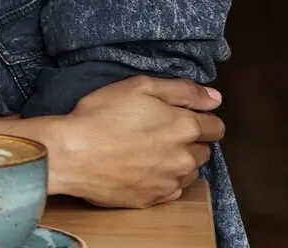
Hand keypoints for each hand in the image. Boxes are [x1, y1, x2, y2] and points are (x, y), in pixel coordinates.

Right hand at [50, 76, 224, 208]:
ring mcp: (169, 182)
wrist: (72, 153)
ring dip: (177, 161)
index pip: (215, 126)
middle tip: (157, 130)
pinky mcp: (153, 199)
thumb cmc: (101, 115)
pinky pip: (170, 189)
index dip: (200, 118)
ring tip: (147, 150)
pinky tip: (140, 167)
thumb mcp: (140, 86)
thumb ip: (182, 90)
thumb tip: (215, 98)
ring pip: (189, 171)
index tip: (178, 115)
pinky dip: (162, 179)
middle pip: (204, 150)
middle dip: (188, 140)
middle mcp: (185, 158)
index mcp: (185, 127)